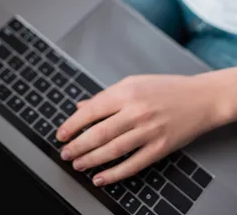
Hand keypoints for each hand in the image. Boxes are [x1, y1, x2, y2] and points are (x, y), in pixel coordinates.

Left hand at [57, 73, 223, 185]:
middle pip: (99, 133)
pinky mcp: (160, 148)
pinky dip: (115, 173)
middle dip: (78, 146)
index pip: (92, 110)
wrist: (199, 98)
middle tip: (65, 153)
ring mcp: (148, 131)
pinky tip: (101, 177)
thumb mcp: (133, 82)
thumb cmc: (165, 88)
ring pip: (113, 150)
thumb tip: (82, 107)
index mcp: (126, 92)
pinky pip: (133, 164)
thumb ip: (106, 96)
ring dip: (91, 160)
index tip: (61, 134)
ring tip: (77, 164)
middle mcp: (136, 111)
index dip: (73, 125)